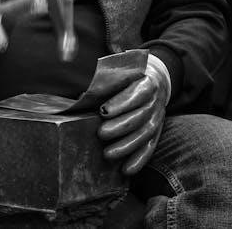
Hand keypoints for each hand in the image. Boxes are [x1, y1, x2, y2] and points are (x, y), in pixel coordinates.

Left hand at [97, 55, 169, 175]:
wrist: (156, 79)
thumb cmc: (130, 75)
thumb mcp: (122, 71)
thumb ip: (106, 79)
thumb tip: (82, 92)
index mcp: (147, 82)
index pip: (136, 93)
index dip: (120, 103)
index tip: (102, 110)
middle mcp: (156, 101)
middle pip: (139, 116)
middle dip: (119, 127)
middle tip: (100, 133)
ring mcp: (158, 117)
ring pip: (145, 134)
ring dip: (126, 146)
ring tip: (108, 154)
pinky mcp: (157, 131)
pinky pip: (150, 147)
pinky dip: (139, 160)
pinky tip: (126, 170)